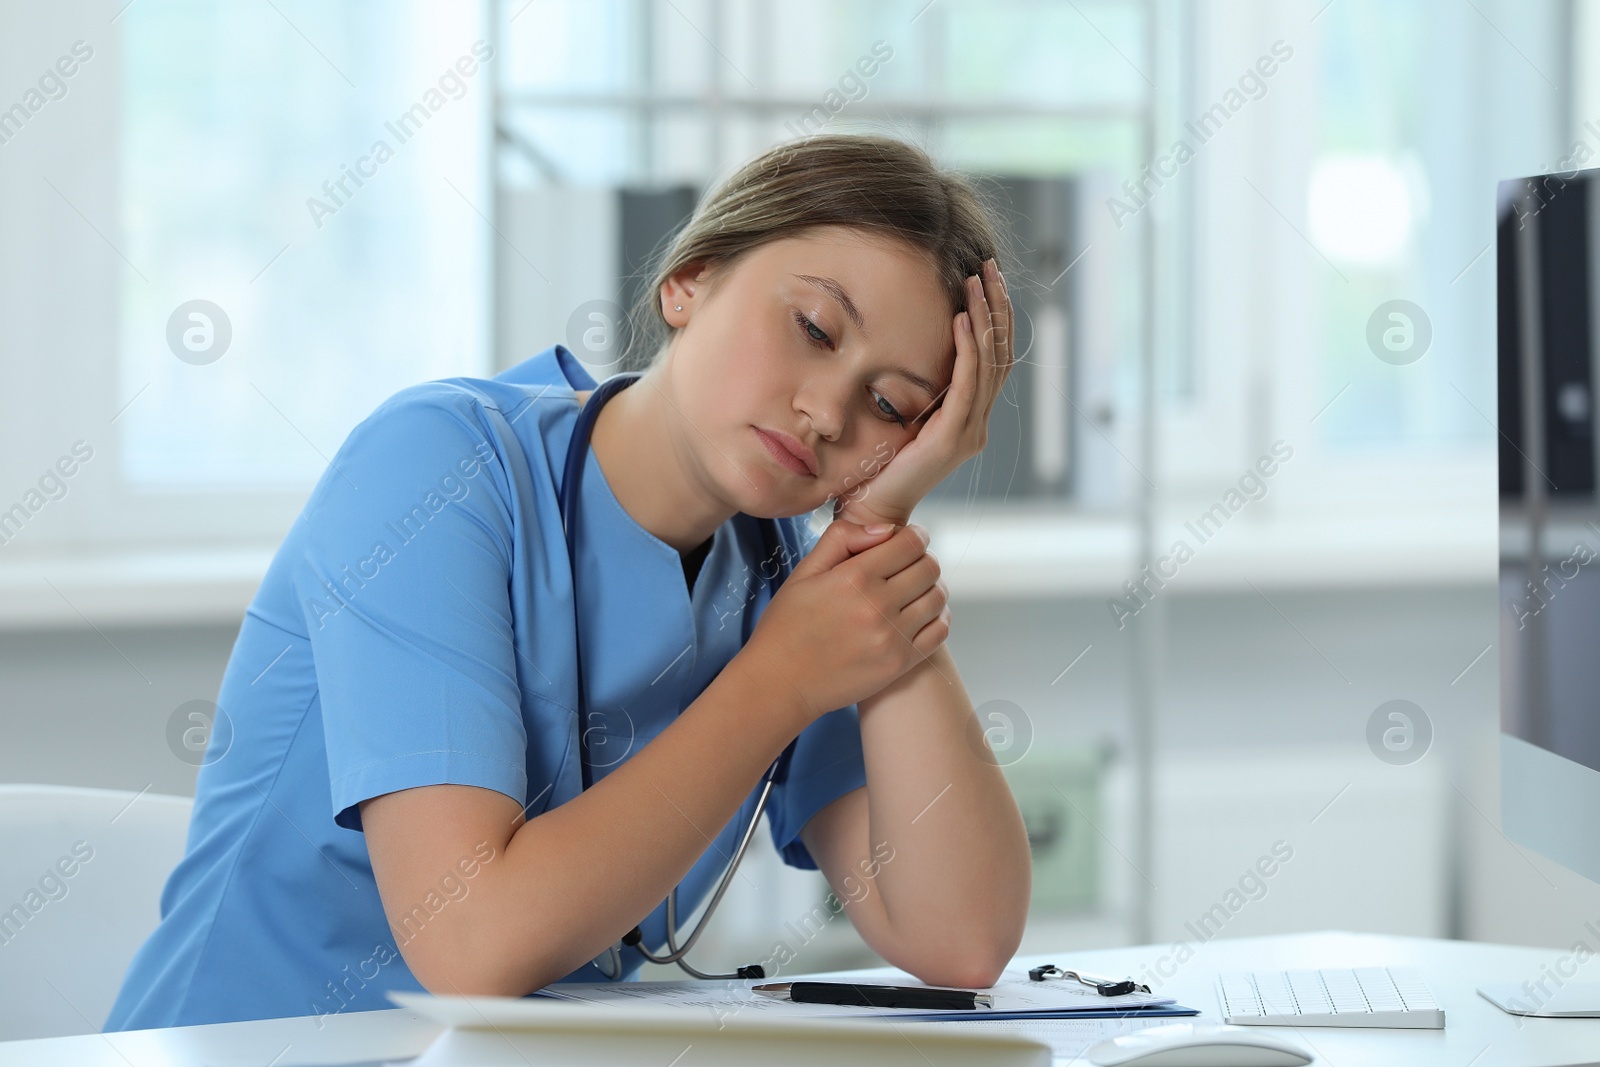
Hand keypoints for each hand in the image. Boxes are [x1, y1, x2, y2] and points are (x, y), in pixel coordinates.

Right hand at [740, 520, 948, 722]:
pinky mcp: (899, 664)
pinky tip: (918, 614)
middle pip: (929, 568)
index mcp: (854, 578)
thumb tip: (886, 529)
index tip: (910, 538)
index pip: (911, 543)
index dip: (916, 535)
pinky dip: (936, 617)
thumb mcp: (805, 572)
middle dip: (923, 558)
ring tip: (913, 589)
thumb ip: (842, 539)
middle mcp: (878, 607)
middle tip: (909, 564)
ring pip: (937, 598)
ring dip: (930, 587)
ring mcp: (892, 638)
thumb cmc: (788, 625)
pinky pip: (939, 631)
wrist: (780, 683)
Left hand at [833, 257, 1014, 525]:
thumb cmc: (877, 467)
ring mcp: (969, 432)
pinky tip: (961, 318)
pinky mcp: (952, 439)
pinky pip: (967, 385)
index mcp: (968, 418)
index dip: (993, 317)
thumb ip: (915, 391)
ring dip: (984, 317)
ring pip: (989, 363)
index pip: (992, 358)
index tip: (984, 277)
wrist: (871, 511)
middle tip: (988, 266)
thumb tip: (905, 347)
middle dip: (996, 306)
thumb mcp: (901, 418)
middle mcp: (976, 423)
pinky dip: (968, 349)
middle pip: (999, 354)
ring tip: (976, 281)